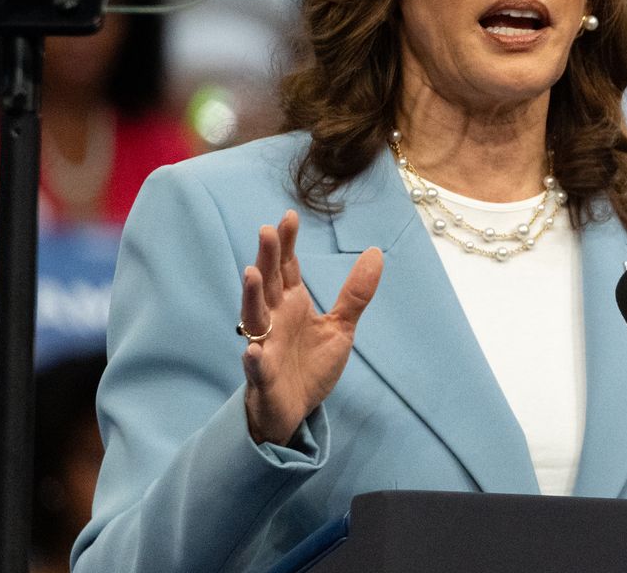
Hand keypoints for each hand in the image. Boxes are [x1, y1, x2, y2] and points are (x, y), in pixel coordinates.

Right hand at [238, 211, 383, 446]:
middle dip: (267, 258)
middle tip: (267, 231)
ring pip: (254, 319)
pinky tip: (253, 350)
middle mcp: (274, 320)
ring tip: (251, 273)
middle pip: (268, 284)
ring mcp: (266, 347)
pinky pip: (256, 367)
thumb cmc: (311, 365)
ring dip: (251, 297)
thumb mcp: (341, 326)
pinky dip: (253, 358)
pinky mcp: (264, 377)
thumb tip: (375, 252)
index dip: (286, 244)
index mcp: (292, 305)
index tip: (289, 217)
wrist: (297, 410)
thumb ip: (355, 293)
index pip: (286, 269)